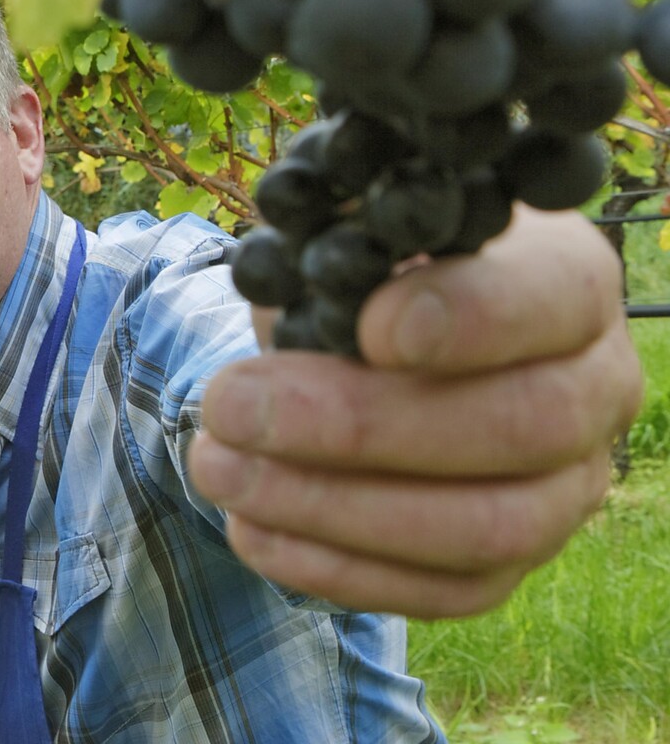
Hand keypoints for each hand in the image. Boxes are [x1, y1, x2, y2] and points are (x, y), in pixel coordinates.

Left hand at [188, 205, 642, 617]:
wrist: (378, 330)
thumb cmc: (373, 267)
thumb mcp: (356, 225)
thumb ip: (343, 241)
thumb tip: (290, 283)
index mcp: (570, 278)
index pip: (550, 300)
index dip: (469, 318)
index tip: (370, 329)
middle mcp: (595, 385)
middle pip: (519, 426)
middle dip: (361, 425)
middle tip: (232, 404)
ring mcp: (567, 485)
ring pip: (486, 526)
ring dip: (334, 507)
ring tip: (219, 467)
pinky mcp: (514, 559)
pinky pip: (446, 589)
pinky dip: (340, 567)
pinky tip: (250, 529)